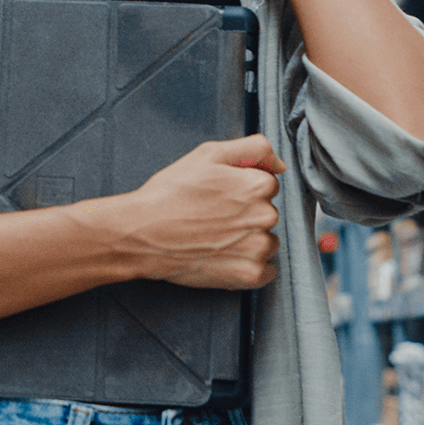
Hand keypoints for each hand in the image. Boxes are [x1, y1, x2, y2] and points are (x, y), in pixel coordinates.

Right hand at [115, 134, 285, 290]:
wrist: (144, 233)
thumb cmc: (171, 193)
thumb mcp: (209, 154)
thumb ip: (253, 149)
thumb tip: (279, 165)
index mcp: (257, 186)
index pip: (267, 184)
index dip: (241, 188)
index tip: (220, 195)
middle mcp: (264, 217)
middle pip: (266, 212)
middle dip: (246, 213)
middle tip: (213, 215)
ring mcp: (258, 248)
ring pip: (266, 240)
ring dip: (248, 240)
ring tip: (215, 236)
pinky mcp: (250, 275)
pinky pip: (267, 269)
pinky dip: (249, 265)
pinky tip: (224, 255)